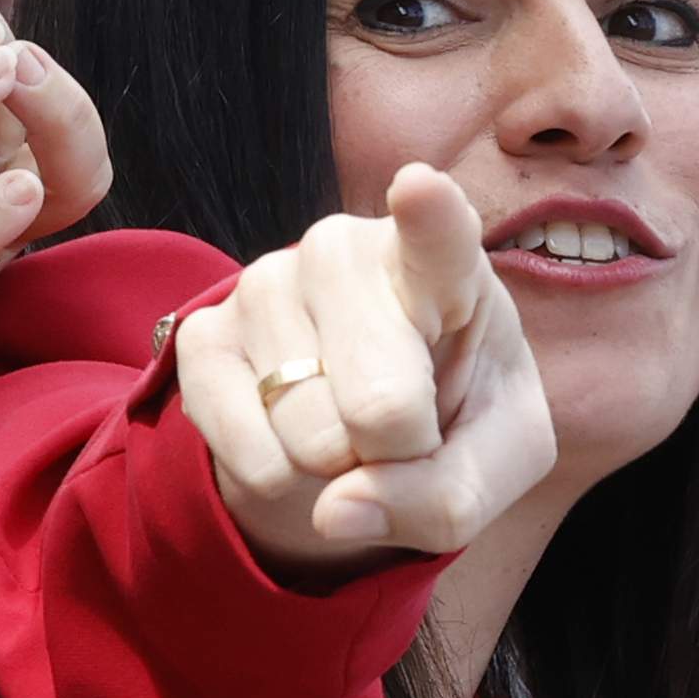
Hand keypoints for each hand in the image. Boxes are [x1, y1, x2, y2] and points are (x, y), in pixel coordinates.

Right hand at [173, 164, 550, 570]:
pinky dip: (281, 475)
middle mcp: (346, 252)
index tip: (419, 186)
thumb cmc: (457, 419)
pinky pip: (246, 448)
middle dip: (400, 454)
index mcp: (444, 264)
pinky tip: (294, 434)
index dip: (427, 214)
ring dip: (339, 466)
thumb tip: (335, 510)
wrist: (368, 425)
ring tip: (351, 421)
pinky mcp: (203, 332)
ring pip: (309, 435)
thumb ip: (448, 496)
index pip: (439, 233)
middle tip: (407, 428)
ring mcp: (266, 284)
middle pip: (380, 403)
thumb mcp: (495, 464)